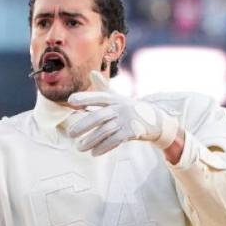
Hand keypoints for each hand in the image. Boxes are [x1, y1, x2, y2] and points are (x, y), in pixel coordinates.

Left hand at [65, 71, 179, 156]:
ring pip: (105, 131)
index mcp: (115, 99)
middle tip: (70, 134)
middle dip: (83, 125)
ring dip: (91, 140)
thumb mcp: (118, 97)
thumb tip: (91, 72)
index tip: (71, 101)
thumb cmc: (130, 108)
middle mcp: (120, 108)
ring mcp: (127, 120)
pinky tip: (94, 153)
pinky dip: (103, 147)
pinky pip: (115, 140)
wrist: (154, 120)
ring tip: (79, 148)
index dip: (85, 98)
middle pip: (99, 116)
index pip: (98, 97)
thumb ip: (103, 88)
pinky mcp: (132, 132)